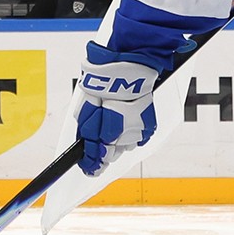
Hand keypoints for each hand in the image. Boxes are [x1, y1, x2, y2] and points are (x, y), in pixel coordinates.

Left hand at [71, 42, 163, 174]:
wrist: (128, 66)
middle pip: (111, 155)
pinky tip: (126, 121)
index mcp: (104, 129)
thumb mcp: (88, 105)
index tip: (88, 168)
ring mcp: (137, 130)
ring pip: (124, 147)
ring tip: (113, 125)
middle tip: (98, 147)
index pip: (96, 156)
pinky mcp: (148, 125)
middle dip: (103, 152)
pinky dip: (131, 132)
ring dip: (118, 141)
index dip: (91, 164)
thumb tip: (86, 145)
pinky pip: (137, 137)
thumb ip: (87, 128)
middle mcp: (123, 134)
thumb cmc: (105, 82)